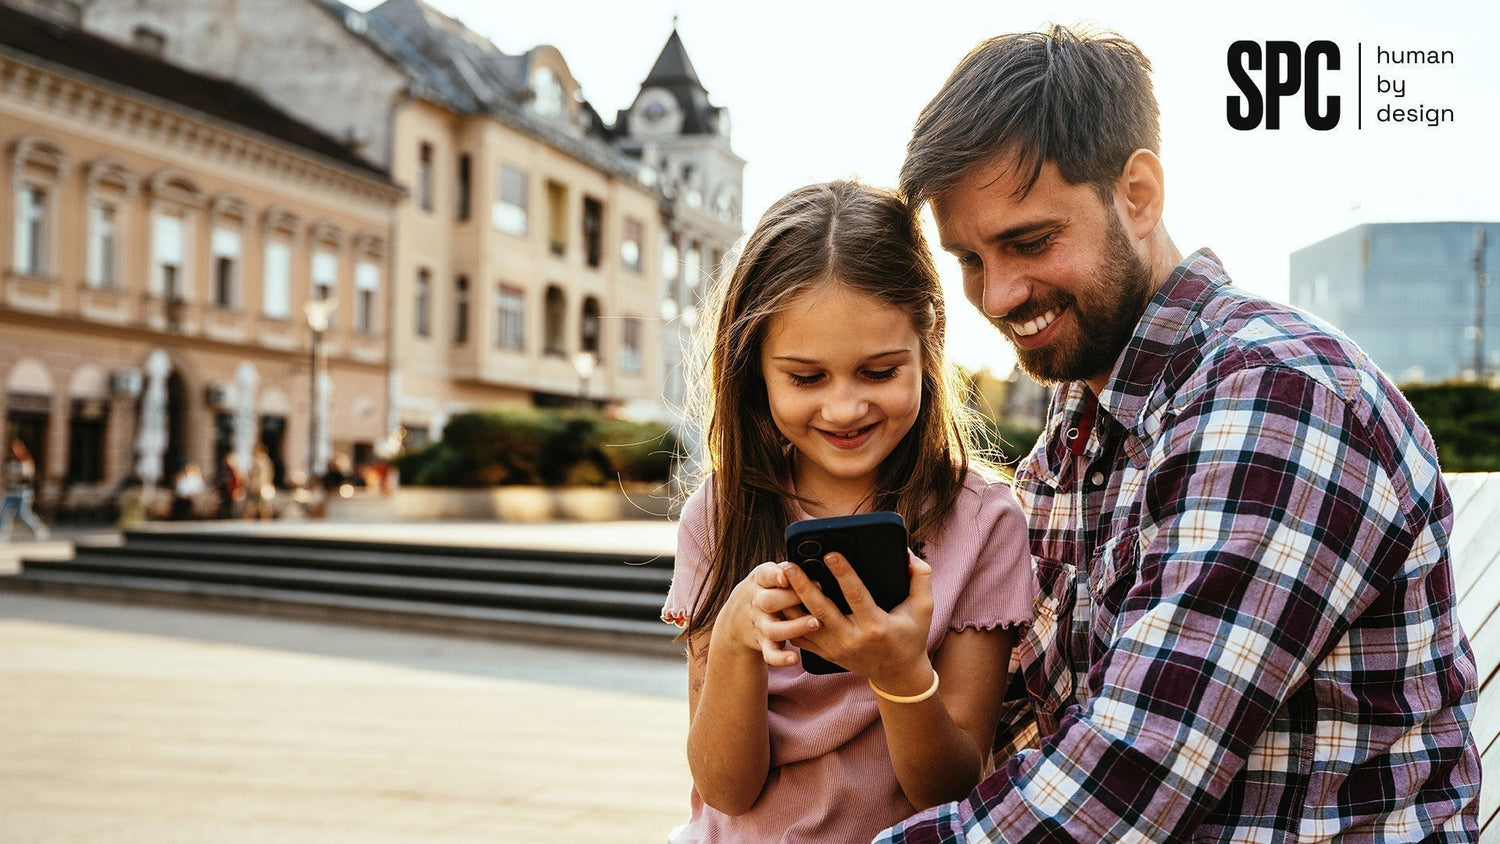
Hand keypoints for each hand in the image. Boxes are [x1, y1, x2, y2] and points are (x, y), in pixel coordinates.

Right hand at [715, 562, 823, 666]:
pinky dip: (780, 658)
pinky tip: (794, 659)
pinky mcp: (763, 643)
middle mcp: (757, 603)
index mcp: (758, 581)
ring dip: (794, 626)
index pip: (764, 575)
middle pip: (770, 601)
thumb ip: (784, 569)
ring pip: (774, 628)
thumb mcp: (765, 575)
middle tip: (817, 592)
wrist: (735, 621)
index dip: (775, 575)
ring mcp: (760, 625)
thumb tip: (810, 560)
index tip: (786, 576)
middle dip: (791, 598)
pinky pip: (770, 653)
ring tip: (815, 623)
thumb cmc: (763, 591)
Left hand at [782, 551, 935, 691]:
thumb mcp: (924, 608)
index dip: (843, 573)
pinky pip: (800, 637)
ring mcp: (836, 649)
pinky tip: (778, 601)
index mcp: (876, 626)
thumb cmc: (911, 636)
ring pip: (804, 624)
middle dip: (803, 586)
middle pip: (821, 609)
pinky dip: (787, 620)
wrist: (898, 674)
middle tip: (788, 565)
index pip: (856, 596)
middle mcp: (852, 639)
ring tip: (778, 579)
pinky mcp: (825, 654)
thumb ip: (920, 577)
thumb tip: (906, 552)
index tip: (830, 553)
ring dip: (789, 601)